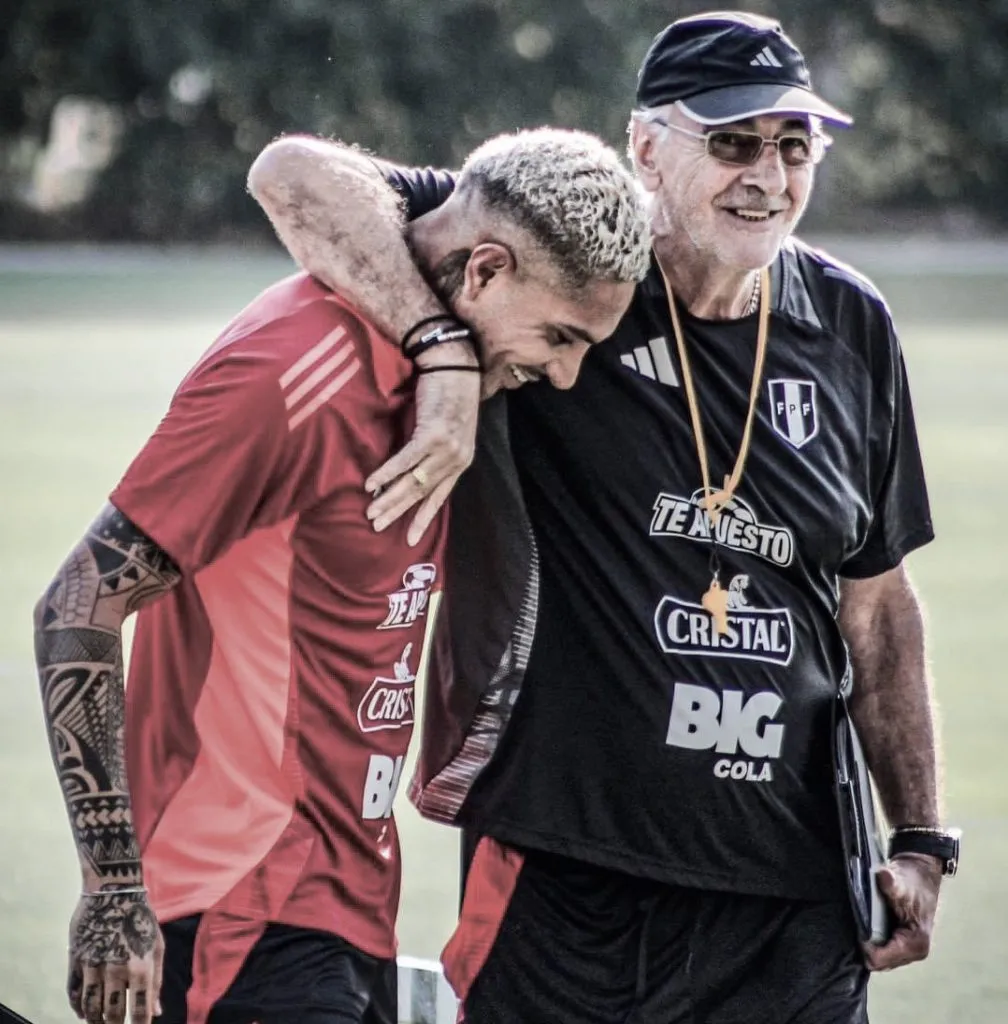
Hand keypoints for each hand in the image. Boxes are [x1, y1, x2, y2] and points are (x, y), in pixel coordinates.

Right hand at [67, 890, 164, 1023]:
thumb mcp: (157, 946)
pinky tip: (84, 1014)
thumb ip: (156, 981)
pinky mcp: (76, 959)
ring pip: (90, 1007)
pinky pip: (73, 992)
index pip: (139, 1009)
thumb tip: (156, 1012)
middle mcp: (116, 968)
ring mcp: (93, 964)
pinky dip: (78, 1008)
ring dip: (95, 1020)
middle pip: (112, 1013)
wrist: (114, 891)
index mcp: (141, 965)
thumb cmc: (141, 918)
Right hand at [365, 344, 480, 545]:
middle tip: (378, 526)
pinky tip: (372, 484)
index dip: (423, 518)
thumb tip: (411, 469)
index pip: (440, 497)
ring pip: (414, 482)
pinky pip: (406, 461)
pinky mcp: (433, 435)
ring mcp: (446, 449)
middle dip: (398, 512)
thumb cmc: (449, 394)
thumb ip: (434, 450)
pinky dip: (387, 474)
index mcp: (460, 461)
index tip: (411, 540)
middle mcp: (456, 459)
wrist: (455, 366)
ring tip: (371, 511)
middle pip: (423, 493)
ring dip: (389, 498)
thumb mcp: (448, 429)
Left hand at [863, 853, 941, 970]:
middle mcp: (914, 952)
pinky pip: (881, 951)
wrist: (921, 875)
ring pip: (879, 959)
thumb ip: (891, 883)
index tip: (856, 927)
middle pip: (878, 963)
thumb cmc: (913, 880)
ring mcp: (908, 950)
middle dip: (865, 947)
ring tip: (861, 924)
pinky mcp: (902, 944)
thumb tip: (883, 876)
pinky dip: (872, 941)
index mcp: (915, 944)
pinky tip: (866, 926)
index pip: (880, 960)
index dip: (864, 946)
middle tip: (857, 924)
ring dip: (868, 944)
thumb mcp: (901, 881)